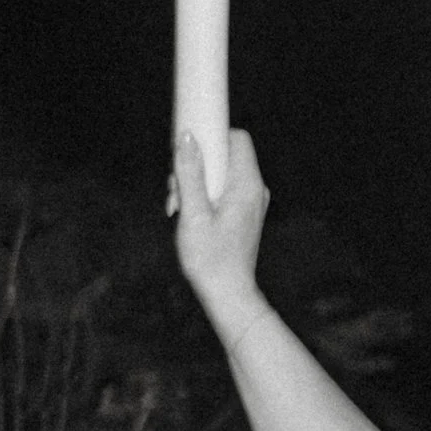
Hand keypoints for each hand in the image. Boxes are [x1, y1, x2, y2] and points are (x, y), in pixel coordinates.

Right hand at [171, 128, 272, 330]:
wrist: (228, 293)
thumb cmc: (210, 259)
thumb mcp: (193, 214)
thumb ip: (190, 174)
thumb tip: (186, 139)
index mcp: (247, 184)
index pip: (236, 139)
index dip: (211, 137)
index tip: (187, 150)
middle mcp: (255, 189)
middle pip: (225, 157)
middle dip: (196, 168)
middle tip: (175, 192)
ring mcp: (252, 202)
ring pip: (222, 176)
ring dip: (196, 185)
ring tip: (179, 210)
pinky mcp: (245, 214)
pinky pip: (224, 192)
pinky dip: (204, 198)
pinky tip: (189, 218)